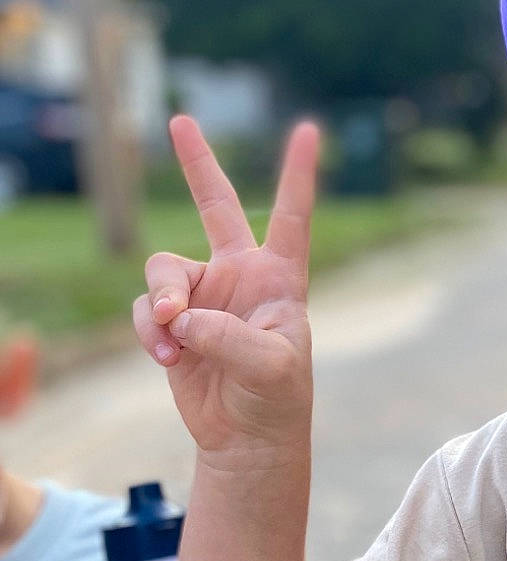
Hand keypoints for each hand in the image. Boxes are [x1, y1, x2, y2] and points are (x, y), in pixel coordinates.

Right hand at [133, 115, 318, 460]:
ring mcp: (203, 297)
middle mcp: (240, 277)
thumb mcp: (270, 368)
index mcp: (280, 278)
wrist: (247, 440)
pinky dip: (147, 331)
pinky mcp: (171, 322)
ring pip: (163, 270)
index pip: (291, 216)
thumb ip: (229, 337)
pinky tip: (166, 357)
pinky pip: (144, 309)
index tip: (309, 129)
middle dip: (198, 164)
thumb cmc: (275, 400)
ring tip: (171, 336)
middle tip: (181, 120)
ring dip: (160, 301)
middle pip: (215, 207)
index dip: (298, 174)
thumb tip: (178, 317)